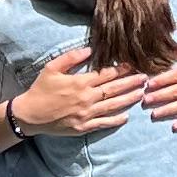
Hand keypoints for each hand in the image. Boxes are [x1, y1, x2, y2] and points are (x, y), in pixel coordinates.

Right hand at [13, 45, 144, 139]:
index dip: (122, 69)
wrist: (30, 114)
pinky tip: (127, 116)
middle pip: (114, 89)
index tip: (133, 65)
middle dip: (131, 82)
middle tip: (146, 78)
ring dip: (129, 99)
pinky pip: (104, 123)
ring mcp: (86, 114)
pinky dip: (116, 120)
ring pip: (113, 105)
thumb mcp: (52, 68)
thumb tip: (90, 49)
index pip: (106, 74)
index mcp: (80, 82)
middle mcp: (86, 98)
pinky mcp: (83, 127)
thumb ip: (71, 58)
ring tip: (142, 93)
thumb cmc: (40, 89)